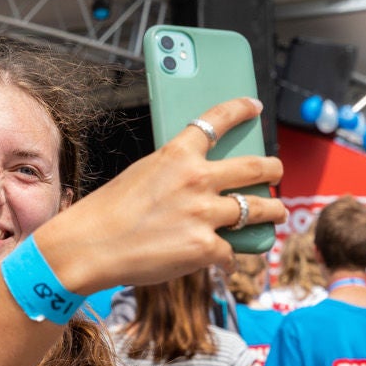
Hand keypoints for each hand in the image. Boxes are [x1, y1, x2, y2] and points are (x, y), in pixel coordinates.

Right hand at [34, 97, 282, 294]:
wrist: (88, 247)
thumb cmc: (108, 212)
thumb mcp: (142, 175)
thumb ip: (175, 173)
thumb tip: (204, 183)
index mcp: (177, 155)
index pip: (217, 121)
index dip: (240, 110)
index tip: (254, 107)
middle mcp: (197, 180)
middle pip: (255, 167)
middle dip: (273, 169)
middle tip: (276, 171)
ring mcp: (204, 215)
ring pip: (259, 209)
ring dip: (273, 211)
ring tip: (275, 212)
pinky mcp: (205, 248)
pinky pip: (231, 251)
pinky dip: (227, 256)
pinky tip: (223, 258)